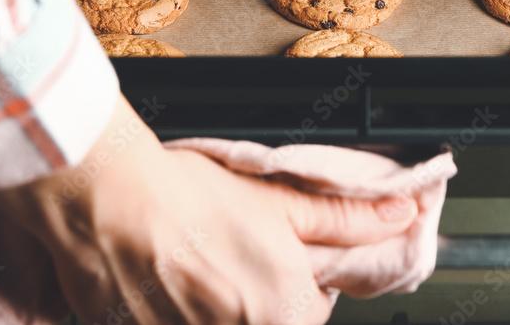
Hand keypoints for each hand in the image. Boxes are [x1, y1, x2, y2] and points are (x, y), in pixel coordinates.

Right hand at [0, 94, 417, 323]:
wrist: (107, 198)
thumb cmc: (187, 197)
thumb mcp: (278, 203)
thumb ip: (345, 220)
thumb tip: (402, 217)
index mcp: (286, 308)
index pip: (312, 311)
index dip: (293, 279)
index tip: (266, 255)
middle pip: (268, 319)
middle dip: (251, 296)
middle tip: (222, 257)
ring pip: (222, 323)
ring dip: (214, 304)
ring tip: (188, 268)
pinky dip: (176, 311)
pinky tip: (161, 283)